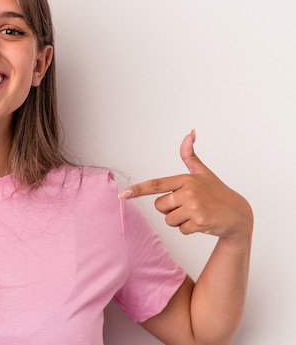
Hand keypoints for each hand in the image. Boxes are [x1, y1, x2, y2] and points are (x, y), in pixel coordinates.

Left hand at [119, 130, 252, 239]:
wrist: (239, 215)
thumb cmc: (217, 193)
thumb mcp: (203, 173)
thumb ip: (190, 155)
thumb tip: (190, 132)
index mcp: (185, 179)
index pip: (156, 184)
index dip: (137, 190)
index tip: (123, 195)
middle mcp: (189, 192)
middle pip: (160, 206)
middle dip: (170, 209)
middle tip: (188, 206)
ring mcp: (194, 207)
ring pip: (169, 220)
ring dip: (179, 221)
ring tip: (196, 214)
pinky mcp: (199, 222)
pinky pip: (180, 230)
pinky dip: (188, 229)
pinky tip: (201, 222)